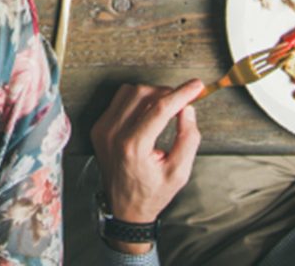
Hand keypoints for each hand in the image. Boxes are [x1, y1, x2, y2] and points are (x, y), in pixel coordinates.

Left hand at [92, 79, 202, 244]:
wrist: (124, 208)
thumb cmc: (152, 193)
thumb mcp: (179, 173)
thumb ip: (187, 139)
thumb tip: (187, 109)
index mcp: (133, 147)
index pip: (159, 109)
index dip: (180, 94)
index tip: (196, 86)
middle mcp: (113, 134)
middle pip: (142, 95)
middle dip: (166, 93)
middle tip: (183, 100)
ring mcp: (102, 129)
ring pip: (128, 92)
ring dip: (151, 93)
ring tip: (167, 106)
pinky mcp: (99, 126)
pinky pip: (118, 100)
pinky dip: (136, 99)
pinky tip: (149, 111)